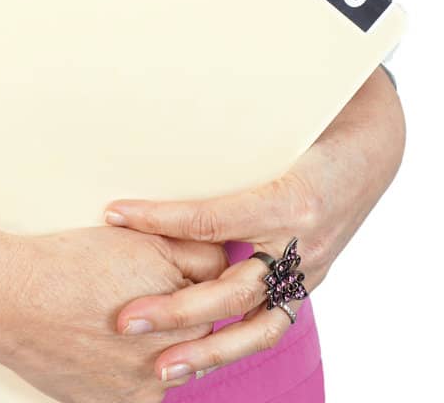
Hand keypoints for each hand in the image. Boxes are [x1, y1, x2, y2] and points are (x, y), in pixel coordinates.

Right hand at [0, 223, 229, 402]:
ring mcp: (150, 384)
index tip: (172, 272)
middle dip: (181, 314)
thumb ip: (190, 248)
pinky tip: (107, 350)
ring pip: (174, 364)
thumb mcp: (136, 238)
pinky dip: (132, 373)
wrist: (12, 301)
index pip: (217, 290)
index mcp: (186, 304)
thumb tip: (222, 257)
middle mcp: (177, 350)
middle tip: (139, 293)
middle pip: (199, 331)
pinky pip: (146, 391)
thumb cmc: (69, 264)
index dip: (191, 275)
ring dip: (161, 346)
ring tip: (117, 320)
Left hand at [101, 68, 405, 386]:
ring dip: (205, 350)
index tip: (114, 215)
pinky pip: (269, 325)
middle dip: (175, 309)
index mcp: (290, 201)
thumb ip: (226, 137)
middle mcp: (300, 244)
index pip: (212, 219)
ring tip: (160, 365)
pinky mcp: (307, 283)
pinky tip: (198, 357)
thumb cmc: (318, 128)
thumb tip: (162, 119)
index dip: (161, 219)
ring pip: (255, 326)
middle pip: (232, 290)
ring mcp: (307, 269)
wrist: (371, 150)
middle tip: (124, 319)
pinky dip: (233, 345)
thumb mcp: (277, 128)